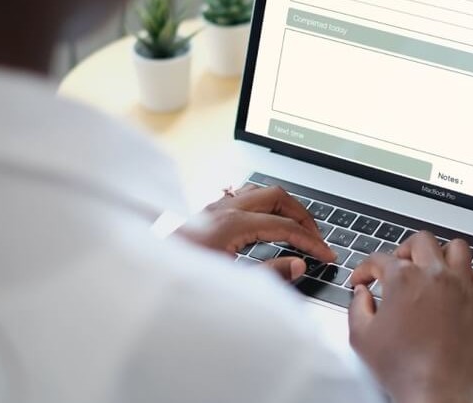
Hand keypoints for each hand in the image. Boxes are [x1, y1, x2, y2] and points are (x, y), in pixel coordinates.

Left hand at [178, 184, 335, 280]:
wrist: (148, 276)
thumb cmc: (183, 277)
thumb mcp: (230, 282)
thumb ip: (269, 273)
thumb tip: (298, 265)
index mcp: (232, 224)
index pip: (285, 227)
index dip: (310, 241)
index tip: (324, 254)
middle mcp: (224, 209)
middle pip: (277, 196)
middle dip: (302, 215)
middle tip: (316, 237)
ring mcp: (215, 208)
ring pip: (261, 191)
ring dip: (283, 206)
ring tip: (297, 226)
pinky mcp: (208, 213)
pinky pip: (244, 196)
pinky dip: (264, 205)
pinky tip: (267, 220)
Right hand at [347, 232, 472, 402]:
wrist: (434, 392)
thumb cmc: (402, 368)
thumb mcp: (361, 336)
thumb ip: (357, 307)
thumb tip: (362, 294)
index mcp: (404, 279)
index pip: (380, 259)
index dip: (365, 268)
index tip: (363, 279)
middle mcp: (435, 276)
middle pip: (421, 241)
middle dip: (404, 250)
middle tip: (397, 267)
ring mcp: (461, 288)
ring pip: (457, 248)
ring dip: (441, 254)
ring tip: (431, 268)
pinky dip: (471, 277)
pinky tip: (459, 287)